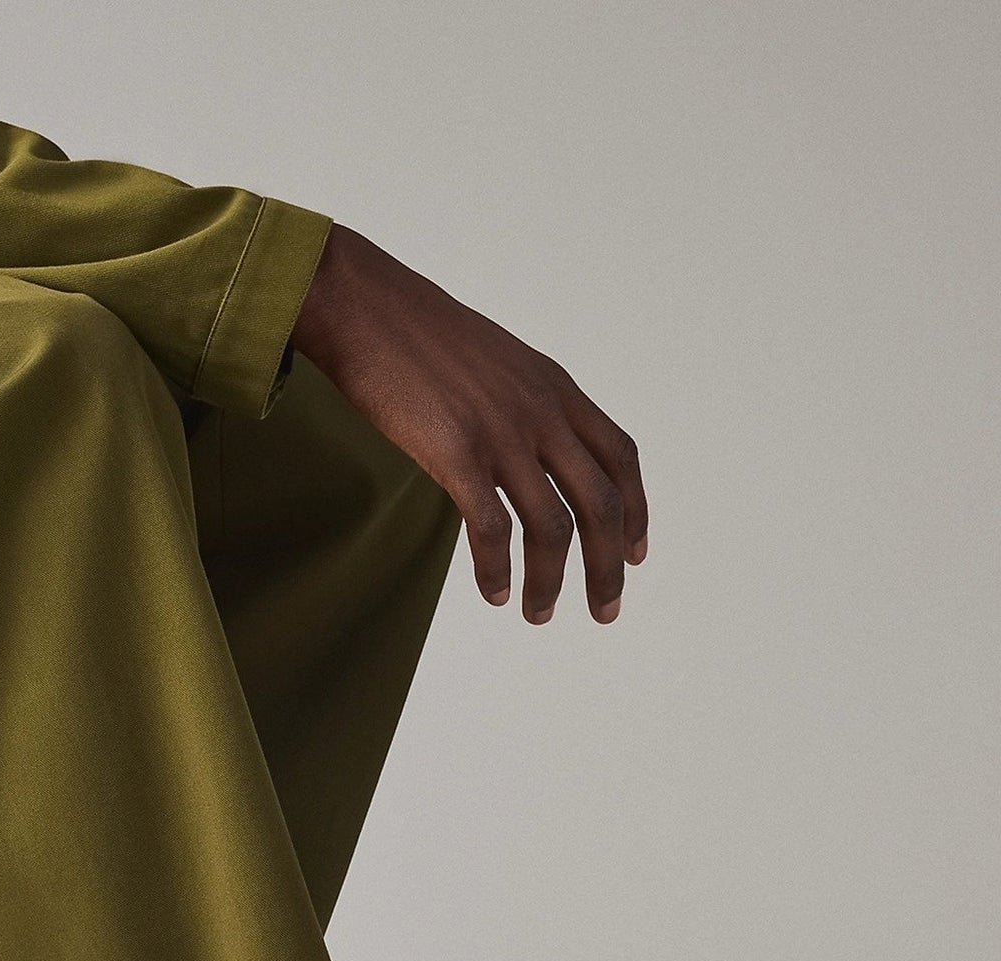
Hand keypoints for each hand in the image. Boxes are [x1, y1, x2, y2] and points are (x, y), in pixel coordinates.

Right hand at [290, 224, 646, 624]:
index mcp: (556, 389)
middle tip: (604, 612)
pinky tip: (495, 592)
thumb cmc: (418, 336)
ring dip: (551, 581)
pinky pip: (492, 528)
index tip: (635, 555)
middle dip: (609, 567)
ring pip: (553, 526)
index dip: (636, 513)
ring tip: (538, 614)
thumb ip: (525, 404)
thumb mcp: (496, 361)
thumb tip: (530, 450)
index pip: (620, 458)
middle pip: (601, 504)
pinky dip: (498, 569)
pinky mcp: (457, 451)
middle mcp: (541, 411)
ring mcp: (502, 432)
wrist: (364, 306)